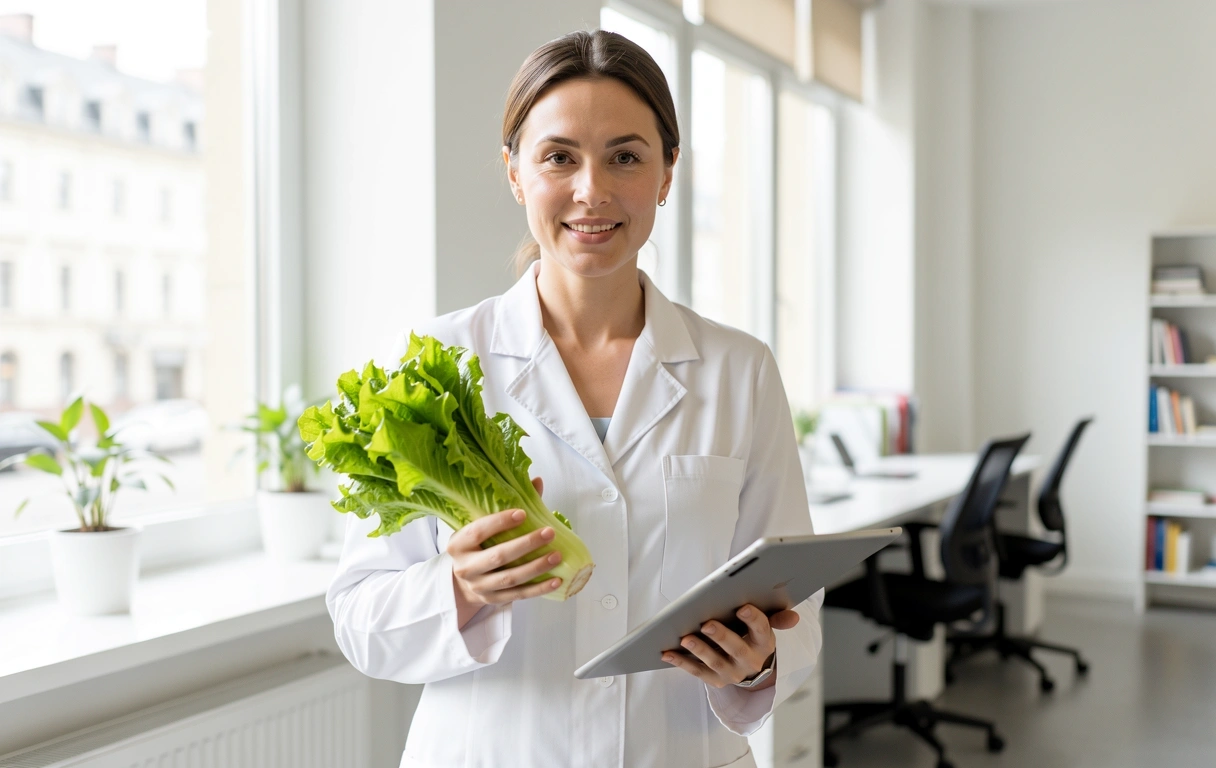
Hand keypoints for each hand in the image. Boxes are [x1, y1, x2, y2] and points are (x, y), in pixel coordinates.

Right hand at [449, 477, 560, 627]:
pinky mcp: (493, 600)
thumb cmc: (476, 547)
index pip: (478, 531)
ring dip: (536, 567)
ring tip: (557, 555)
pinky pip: (519, 595)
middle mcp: (466, 567)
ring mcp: (479, 586)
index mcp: (458, 544)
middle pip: (497, 556)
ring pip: (510, 578)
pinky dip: (539, 589)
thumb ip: (507, 505)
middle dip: (525, 545)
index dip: (499, 522)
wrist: (461, 584)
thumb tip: (537, 482)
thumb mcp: (480, 528)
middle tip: (549, 533)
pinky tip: (556, 580)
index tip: (522, 513)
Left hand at [661, 604, 800, 688]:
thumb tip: (793, 616)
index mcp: (765, 644)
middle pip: (736, 648)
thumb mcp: (767, 627)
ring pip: (714, 662)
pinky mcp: (716, 680)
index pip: (762, 630)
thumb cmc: (754, 637)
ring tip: (685, 638)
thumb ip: (776, 618)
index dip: (753, 619)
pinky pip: (697, 671)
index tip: (743, 608)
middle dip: (721, 636)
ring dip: (699, 650)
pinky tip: (667, 652)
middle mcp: (750, 661)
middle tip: (707, 624)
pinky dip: (681, 662)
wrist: (753, 668)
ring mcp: (731, 673)